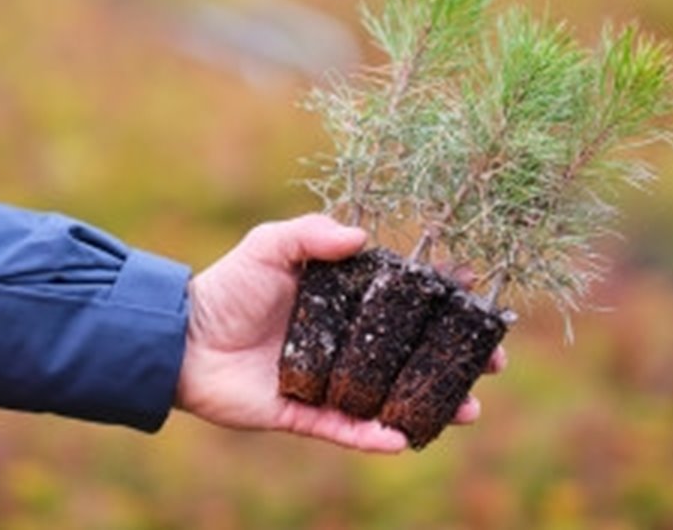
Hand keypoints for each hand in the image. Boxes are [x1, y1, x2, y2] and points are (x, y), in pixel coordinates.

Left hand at [175, 214, 505, 453]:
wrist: (179, 339)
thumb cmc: (226, 287)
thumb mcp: (269, 246)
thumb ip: (312, 234)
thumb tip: (364, 236)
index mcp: (342, 301)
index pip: (404, 302)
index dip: (443, 302)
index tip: (479, 299)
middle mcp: (343, 343)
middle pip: (411, 353)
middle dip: (455, 359)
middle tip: (493, 363)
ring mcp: (328, 381)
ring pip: (390, 397)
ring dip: (431, 404)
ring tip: (469, 409)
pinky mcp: (304, 415)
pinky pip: (346, 430)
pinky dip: (374, 437)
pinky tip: (405, 438)